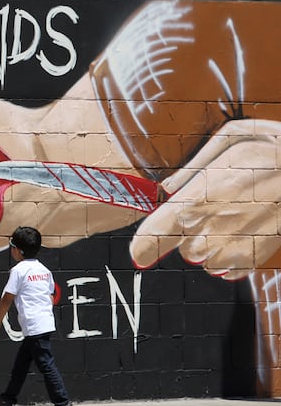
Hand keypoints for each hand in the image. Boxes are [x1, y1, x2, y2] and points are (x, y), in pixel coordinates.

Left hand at [130, 119, 280, 279]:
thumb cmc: (274, 147)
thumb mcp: (233, 136)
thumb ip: (194, 165)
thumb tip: (167, 187)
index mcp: (202, 194)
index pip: (158, 231)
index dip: (145, 246)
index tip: (138, 255)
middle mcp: (213, 225)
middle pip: (184, 248)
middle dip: (191, 234)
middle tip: (216, 211)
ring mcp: (235, 245)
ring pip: (204, 260)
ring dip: (212, 245)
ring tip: (236, 218)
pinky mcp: (255, 257)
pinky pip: (228, 269)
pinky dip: (233, 254)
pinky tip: (247, 230)